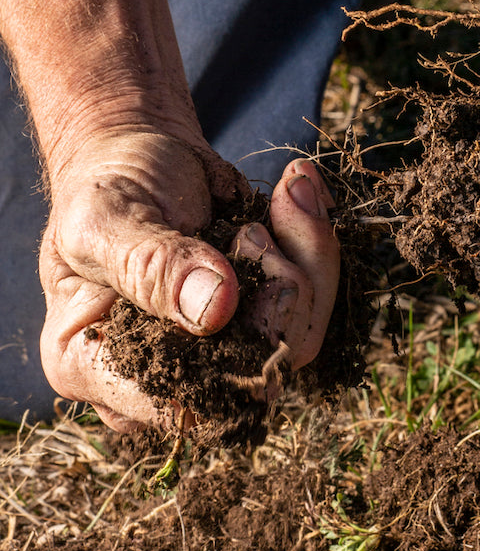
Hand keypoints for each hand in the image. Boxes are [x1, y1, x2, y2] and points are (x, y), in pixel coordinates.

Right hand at [38, 132, 339, 430]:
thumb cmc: (105, 185)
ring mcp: (222, 351)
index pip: (181, 399)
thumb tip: (214, 312)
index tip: (245, 249)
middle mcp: (162, 376)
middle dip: (281, 281)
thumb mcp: (107, 217)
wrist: (141, 151)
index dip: (231, 342)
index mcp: (91, 367)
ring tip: (286, 192)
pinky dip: (315, 241)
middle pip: (258, 371)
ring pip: (301, 334)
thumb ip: (152, 265)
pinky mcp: (263, 319)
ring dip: (307, 252)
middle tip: (257, 221)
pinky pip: (316, 300)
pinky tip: (295, 194)